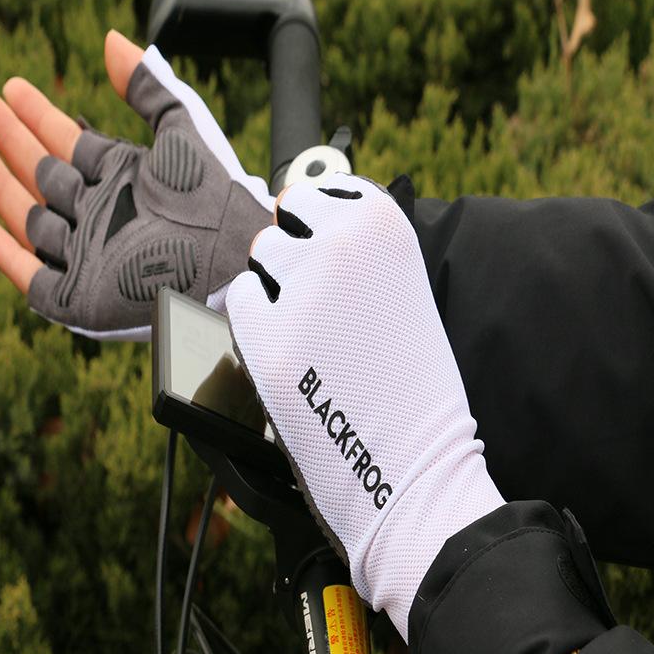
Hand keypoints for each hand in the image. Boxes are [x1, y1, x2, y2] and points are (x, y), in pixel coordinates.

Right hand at [0, 30, 272, 339]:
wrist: (230, 253)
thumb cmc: (211, 194)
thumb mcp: (179, 128)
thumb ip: (146, 88)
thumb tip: (111, 39)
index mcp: (121, 182)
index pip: (68, 145)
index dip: (38, 115)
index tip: (11, 86)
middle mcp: (101, 217)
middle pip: (42, 174)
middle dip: (10, 137)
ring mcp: (88, 257)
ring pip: (31, 219)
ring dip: (0, 183)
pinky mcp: (82, 298)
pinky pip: (34, 277)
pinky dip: (8, 255)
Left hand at [226, 173, 504, 639]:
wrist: (415, 464)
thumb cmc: (413, 383)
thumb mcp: (403, 291)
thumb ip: (358, 253)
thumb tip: (299, 223)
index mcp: (384, 226)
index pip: (322, 189)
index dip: (314, 218)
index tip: (318, 240)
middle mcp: (339, 244)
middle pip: (283, 220)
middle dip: (292, 253)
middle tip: (313, 297)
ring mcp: (299, 289)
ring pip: (259, 257)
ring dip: (273, 286)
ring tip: (306, 329)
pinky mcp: (265, 337)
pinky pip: (238, 300)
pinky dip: (253, 321)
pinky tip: (285, 349)